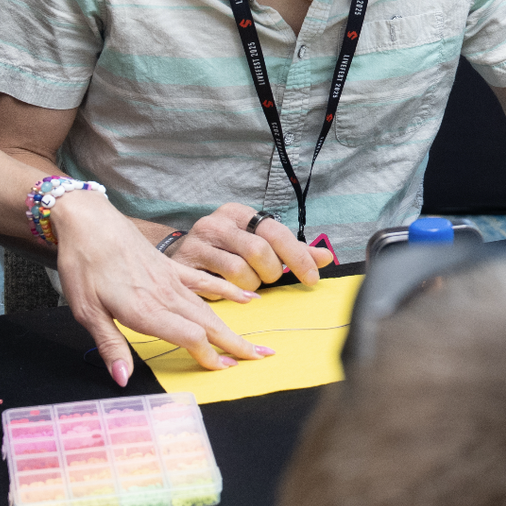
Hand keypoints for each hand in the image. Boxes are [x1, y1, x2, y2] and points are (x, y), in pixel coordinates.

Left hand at [47, 190, 266, 382]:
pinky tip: (248, 298)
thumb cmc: (84, 267)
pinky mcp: (172, 268)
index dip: (209, 356)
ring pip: (210, 308)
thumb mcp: (86, 311)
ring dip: (234, 327)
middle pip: (209, 325)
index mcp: (146, 311)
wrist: (91, 224)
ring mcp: (173, 281)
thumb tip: (123, 379)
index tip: (226, 369)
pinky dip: (229, 291)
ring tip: (255, 341)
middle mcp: (166, 297)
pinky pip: (207, 282)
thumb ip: (110, 346)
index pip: (190, 338)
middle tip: (262, 356)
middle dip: (236, 344)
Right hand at [170, 202, 334, 291]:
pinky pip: (217, 285)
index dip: (298, 258)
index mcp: (240, 212)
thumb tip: (327, 258)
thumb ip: (291, 250)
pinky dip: (231, 293)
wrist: (178, 257)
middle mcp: (217, 222)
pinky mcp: (184, 264)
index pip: (277, 232)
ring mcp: (198, 242)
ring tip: (248, 282)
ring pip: (239, 270)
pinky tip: (231, 290)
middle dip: (271, 271)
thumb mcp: (258, 243)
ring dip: (251, 285)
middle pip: (259, 250)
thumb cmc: (227, 250)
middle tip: (269, 278)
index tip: (312, 279)